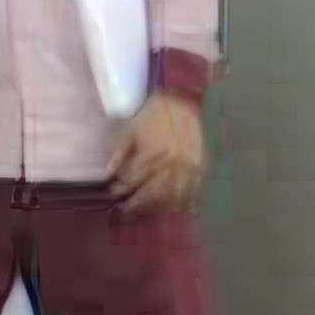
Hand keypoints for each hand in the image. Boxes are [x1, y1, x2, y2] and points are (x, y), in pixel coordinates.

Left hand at [107, 94, 207, 216]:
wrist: (199, 103)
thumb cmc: (163, 112)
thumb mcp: (135, 125)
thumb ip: (120, 148)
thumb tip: (108, 171)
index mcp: (151, 157)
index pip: (130, 180)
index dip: (119, 186)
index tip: (113, 189)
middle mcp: (169, 169)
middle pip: (150, 195)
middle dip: (135, 204)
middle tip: (124, 209)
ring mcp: (189, 173)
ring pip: (171, 198)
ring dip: (157, 207)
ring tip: (147, 211)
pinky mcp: (206, 172)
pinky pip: (195, 193)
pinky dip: (186, 203)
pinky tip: (179, 208)